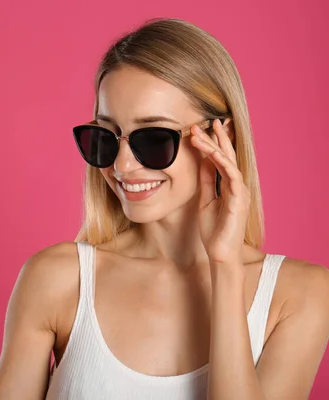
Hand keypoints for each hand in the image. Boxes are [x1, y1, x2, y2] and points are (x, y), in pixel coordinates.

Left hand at [190, 118, 249, 265]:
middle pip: (227, 156)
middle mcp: (236, 186)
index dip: (211, 143)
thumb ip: (205, 181)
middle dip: (217, 137)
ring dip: (214, 146)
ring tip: (202, 133)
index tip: (199, 129)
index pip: (220, 159)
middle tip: (206, 121)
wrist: (220, 252)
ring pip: (228, 162)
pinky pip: (232, 176)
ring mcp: (240, 191)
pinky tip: (212, 153)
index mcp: (228, 186)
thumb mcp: (204, 199)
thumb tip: (201, 161)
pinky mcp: (239, 199)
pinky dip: (222, 163)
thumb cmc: (213, 230)